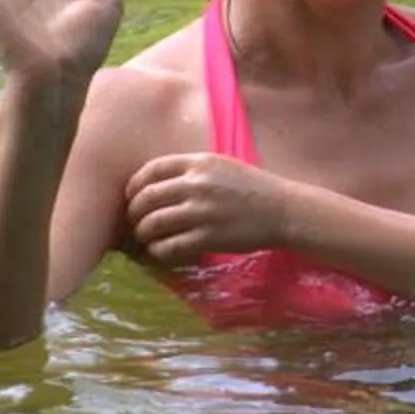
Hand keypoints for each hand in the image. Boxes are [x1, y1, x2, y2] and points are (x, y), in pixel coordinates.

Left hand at [126, 151, 289, 264]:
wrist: (283, 211)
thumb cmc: (253, 188)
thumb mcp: (222, 166)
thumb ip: (192, 170)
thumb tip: (158, 182)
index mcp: (199, 163)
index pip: (152, 169)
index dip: (135, 184)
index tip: (131, 195)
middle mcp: (196, 184)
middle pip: (147, 197)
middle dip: (134, 211)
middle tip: (134, 221)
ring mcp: (201, 212)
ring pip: (153, 223)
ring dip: (143, 233)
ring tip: (145, 238)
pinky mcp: (207, 238)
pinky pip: (169, 246)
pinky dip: (158, 250)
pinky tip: (160, 251)